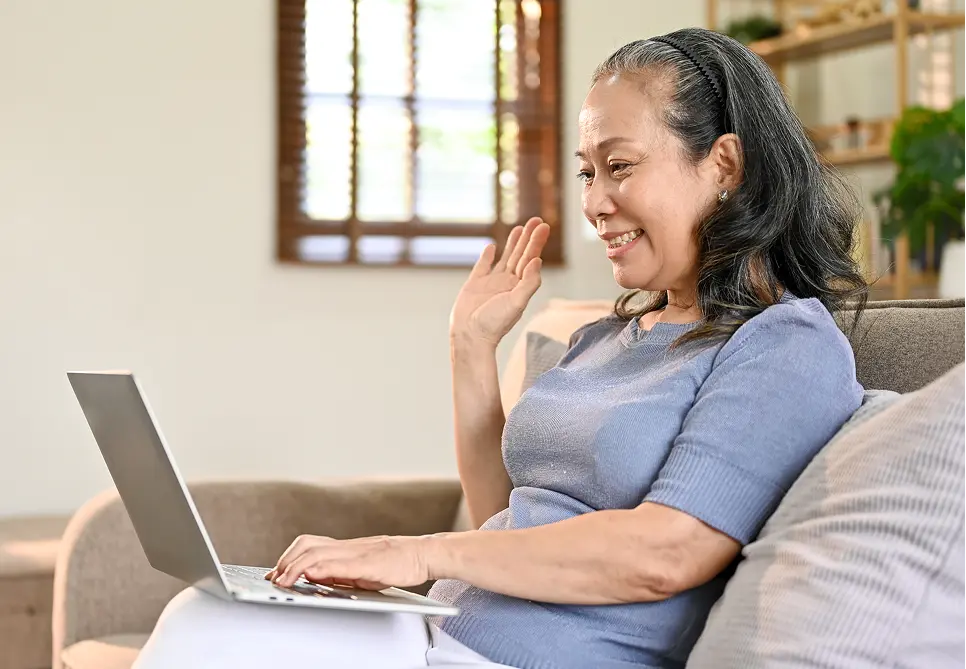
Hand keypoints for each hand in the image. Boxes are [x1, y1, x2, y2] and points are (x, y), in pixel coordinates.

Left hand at [265, 534, 432, 590]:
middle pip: (307, 545)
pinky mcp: (370, 563)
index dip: (288, 557)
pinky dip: (323, 569)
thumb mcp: (361, 569)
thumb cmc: (395, 562)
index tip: (275, 573)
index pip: (308, 545)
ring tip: (285, 580)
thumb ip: (338, 571)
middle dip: (287, 562)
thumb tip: (313, 576)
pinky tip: (312, 575)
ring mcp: (358, 553)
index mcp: (344, 548)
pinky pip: (342, 564)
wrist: (421, 554)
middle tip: (275, 579)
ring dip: (297, 566)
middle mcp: (347, 547)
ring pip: (319, 552)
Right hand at [449, 217, 548, 347]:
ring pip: (506, 258)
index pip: (531, 259)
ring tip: (519, 228)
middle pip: (521, 255)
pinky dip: (488, 256)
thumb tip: (538, 260)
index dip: (537, 243)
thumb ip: (528, 283)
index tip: (543, 226)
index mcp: (520, 286)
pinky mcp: (475, 284)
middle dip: (529, 238)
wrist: (470, 335)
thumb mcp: (516, 303)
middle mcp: (508, 283)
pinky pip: (483, 266)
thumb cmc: (494, 323)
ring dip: (513, 243)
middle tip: (537, 220)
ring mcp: (492, 283)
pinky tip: (492, 247)